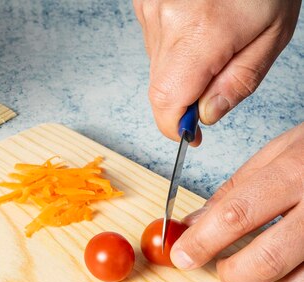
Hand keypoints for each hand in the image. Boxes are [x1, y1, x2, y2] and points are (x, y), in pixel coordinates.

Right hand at [133, 0, 300, 142]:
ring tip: (211, 39)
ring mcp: (149, 9)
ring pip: (156, 64)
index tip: (189, 134)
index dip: (175, 126)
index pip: (167, 102)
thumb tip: (206, 116)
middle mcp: (167, 21)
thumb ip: (239, 82)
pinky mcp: (143, 1)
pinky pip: (152, 40)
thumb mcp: (272, 34)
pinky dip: (173, 44)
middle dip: (186, 95)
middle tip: (217, 76)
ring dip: (180, 68)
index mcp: (201, 34)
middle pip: (160, 87)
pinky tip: (195, 24)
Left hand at [170, 124, 303, 281]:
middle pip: (269, 258)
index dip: (203, 241)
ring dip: (275, 281)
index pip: (237, 214)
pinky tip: (298, 261)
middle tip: (225, 270)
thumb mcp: (282, 152)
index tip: (181, 256)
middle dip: (235, 273)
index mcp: (297, 170)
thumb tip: (193, 224)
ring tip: (272, 260)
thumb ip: (235, 189)